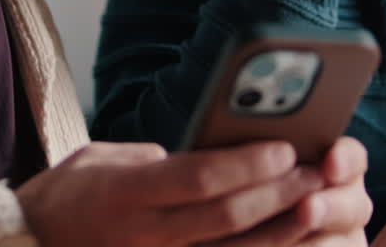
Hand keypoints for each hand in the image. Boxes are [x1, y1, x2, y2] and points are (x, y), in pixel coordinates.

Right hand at [16, 139, 365, 246]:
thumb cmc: (67, 196)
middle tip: (319, 173)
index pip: (194, 179)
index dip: (244, 166)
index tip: (285, 148)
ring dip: (282, 232)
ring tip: (316, 205)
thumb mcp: (100, 159)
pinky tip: (289, 241)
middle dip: (279, 196)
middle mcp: (143, 236)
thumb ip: (153, 157)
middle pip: (225, 219)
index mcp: (124, 194)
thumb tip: (209, 152)